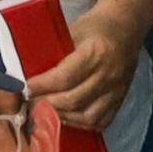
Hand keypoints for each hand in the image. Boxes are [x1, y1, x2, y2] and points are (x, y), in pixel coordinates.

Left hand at [28, 0, 147, 133]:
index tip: (26, 89)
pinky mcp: (120, 100)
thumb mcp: (72, 31)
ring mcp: (117, 90)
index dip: (42, 87)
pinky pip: (100, 122)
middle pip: (74, 100)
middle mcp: (108, 74)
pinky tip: (66, 117)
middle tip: (31, 103)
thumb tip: (27, 73)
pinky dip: (80, 124)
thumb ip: (54, 53)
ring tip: (46, 112)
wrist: (126, 27)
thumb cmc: (95, 27)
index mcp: (96, 52)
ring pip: (87, 116)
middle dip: (48, 105)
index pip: (64, 77)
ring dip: (62, 117)